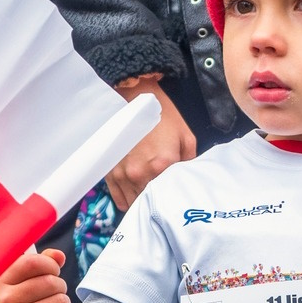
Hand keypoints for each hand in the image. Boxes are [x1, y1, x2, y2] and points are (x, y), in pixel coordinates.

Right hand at [0, 247, 72, 302]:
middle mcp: (7, 302)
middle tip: (53, 296)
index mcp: (3, 283)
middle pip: (50, 282)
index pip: (31, 262)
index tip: (53, 271)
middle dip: (60, 287)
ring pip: (61, 301)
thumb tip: (59, 256)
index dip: (49, 264)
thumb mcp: (28, 283)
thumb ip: (43, 263)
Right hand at [105, 80, 194, 209]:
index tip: (176, 193)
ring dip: (142, 202)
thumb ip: (190, 163)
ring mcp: (123, 175)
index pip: (171, 194)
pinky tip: (134, 196)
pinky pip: (118, 198)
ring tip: (148, 196)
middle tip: (162, 196)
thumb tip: (188, 179)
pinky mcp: (110, 173)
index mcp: (162, 164)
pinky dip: (127, 201)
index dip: (174, 195)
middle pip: (151, 200)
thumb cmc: (162, 117)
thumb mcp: (185, 137)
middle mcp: (141, 173)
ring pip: (134, 202)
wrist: (135, 100)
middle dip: (158, 199)